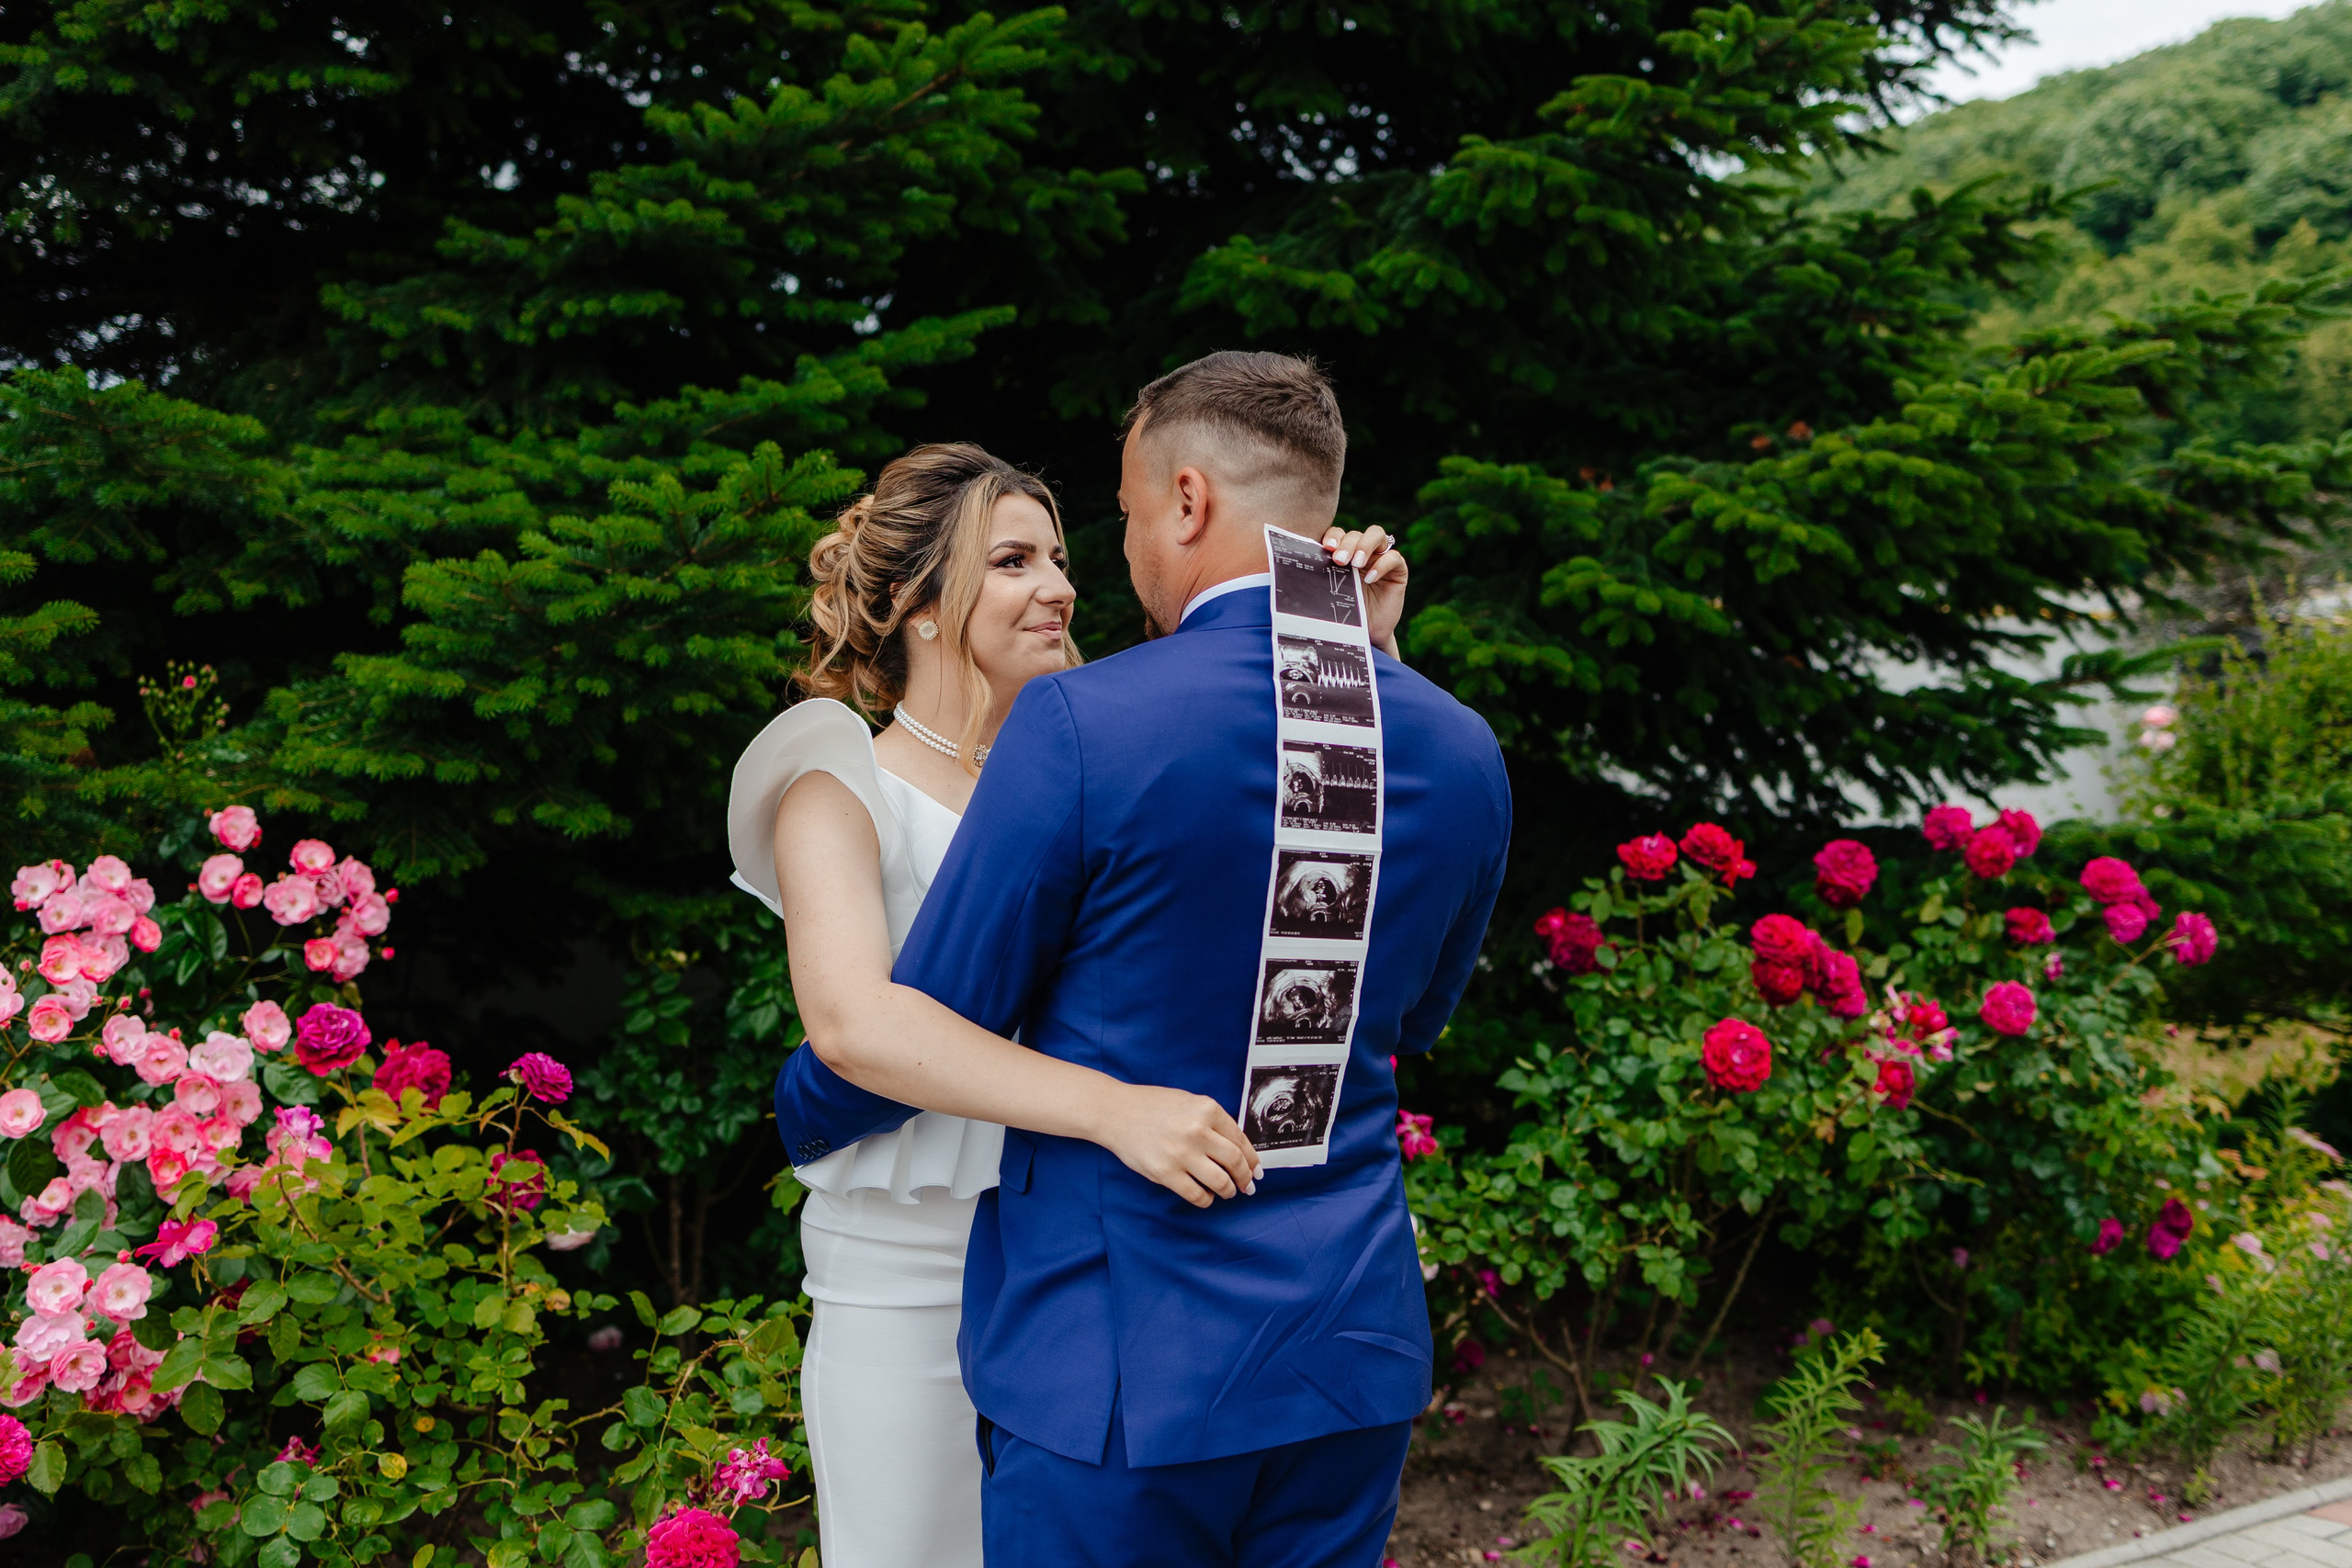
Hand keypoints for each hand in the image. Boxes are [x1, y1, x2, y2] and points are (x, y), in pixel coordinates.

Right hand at [1093, 1084, 1262, 1207]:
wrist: (1115, 1112)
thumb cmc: (1152, 1106)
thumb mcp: (1189, 1102)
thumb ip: (1213, 1122)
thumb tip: (1238, 1149)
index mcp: (1207, 1109)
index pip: (1241, 1140)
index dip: (1252, 1160)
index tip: (1256, 1170)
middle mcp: (1198, 1130)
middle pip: (1235, 1162)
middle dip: (1245, 1178)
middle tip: (1247, 1186)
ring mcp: (1181, 1153)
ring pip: (1221, 1182)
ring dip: (1229, 1191)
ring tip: (1227, 1191)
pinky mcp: (1165, 1173)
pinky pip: (1197, 1195)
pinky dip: (1206, 1199)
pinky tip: (1205, 1195)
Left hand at [1323, 525, 1408, 657]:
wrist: (1365, 634)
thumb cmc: (1345, 611)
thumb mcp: (1331, 590)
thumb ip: (1323, 573)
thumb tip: (1304, 560)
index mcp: (1344, 552)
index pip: (1339, 534)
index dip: (1334, 536)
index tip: (1326, 547)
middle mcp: (1363, 552)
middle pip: (1357, 533)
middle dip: (1347, 544)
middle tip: (1339, 560)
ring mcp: (1380, 558)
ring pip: (1377, 535)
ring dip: (1364, 545)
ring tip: (1356, 564)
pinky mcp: (1397, 571)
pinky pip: (1394, 557)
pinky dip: (1382, 565)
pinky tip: (1371, 579)